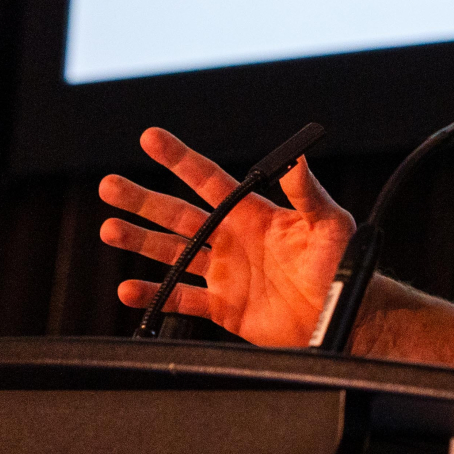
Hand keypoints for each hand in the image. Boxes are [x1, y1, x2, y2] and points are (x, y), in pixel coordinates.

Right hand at [98, 127, 355, 347]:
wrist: (344, 314)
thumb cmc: (342, 264)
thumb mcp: (329, 223)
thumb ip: (307, 193)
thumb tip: (296, 160)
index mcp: (252, 214)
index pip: (207, 180)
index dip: (179, 159)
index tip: (150, 138)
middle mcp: (232, 239)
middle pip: (177, 214)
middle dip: (143, 200)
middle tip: (109, 185)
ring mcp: (225, 272)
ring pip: (172, 253)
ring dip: (140, 241)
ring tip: (109, 228)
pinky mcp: (224, 306)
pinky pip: (181, 299)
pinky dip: (154, 295)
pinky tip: (128, 288)